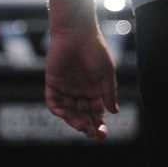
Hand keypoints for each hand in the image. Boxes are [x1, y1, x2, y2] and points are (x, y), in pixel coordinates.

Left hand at [45, 22, 116, 140]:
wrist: (76, 32)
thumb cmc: (95, 49)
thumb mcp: (106, 73)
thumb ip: (109, 93)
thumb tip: (114, 112)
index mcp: (95, 90)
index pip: (96, 113)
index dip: (99, 124)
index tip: (102, 133)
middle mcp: (80, 91)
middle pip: (83, 115)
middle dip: (88, 126)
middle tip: (93, 134)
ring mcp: (66, 88)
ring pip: (69, 112)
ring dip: (74, 121)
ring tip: (81, 126)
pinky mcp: (53, 83)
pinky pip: (54, 102)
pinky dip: (58, 110)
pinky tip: (67, 115)